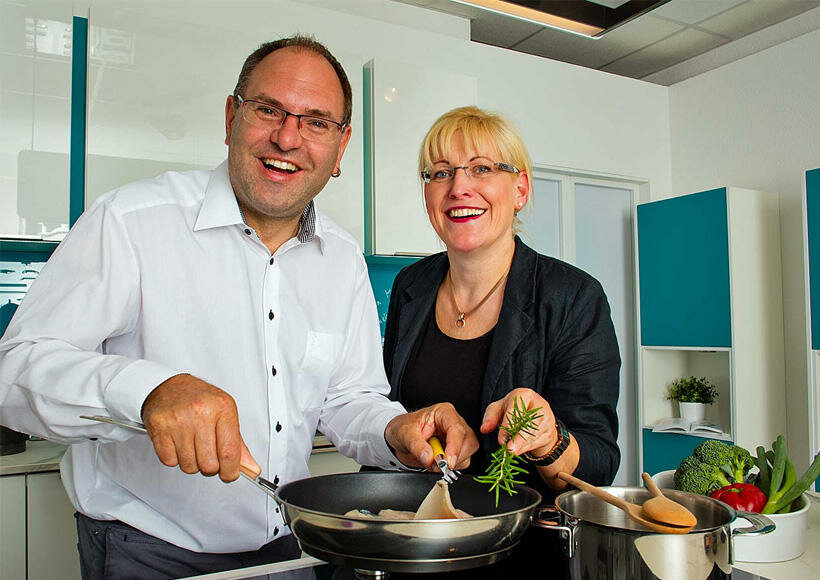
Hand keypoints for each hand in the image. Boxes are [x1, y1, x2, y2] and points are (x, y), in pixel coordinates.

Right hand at [141, 374, 259, 481]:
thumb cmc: (200, 400)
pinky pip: (170, 461)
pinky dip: (175, 458)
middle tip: (208, 454)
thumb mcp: (225, 414)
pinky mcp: (159, 428)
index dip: (231, 471)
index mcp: (223, 408)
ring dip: (192, 462)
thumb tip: (251, 469)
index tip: (229, 474)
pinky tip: (178, 442)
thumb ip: (238, 444)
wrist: (168, 386)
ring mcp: (178, 421)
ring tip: (192, 445)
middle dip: (210, 467)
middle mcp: (201, 413)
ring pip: (189, 466)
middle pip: (209, 465)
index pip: (230, 453)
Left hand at [384, 403, 478, 469]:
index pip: (457, 429)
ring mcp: (457, 437)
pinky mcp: (457, 450)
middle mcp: (454, 423)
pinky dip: (450, 468)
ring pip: (468, 453)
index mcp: (444, 413)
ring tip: (432, 461)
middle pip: (468, 442)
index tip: (447, 461)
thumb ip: (416, 446)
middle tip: (436, 464)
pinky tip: (436, 463)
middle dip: (454, 457)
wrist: (400, 437)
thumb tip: (429, 457)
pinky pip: (462, 462)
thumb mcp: (404, 434)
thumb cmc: (404, 428)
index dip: (454, 447)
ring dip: (452, 464)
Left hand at [480, 388, 556, 456]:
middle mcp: (539, 405)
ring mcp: (547, 418)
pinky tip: (519, 451)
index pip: (517, 409)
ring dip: (523, 444)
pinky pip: (539, 441)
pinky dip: (528, 447)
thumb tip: (484, 429)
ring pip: (535, 433)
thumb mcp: (499, 409)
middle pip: (529, 422)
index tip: (501, 439)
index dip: (508, 423)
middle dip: (518, 437)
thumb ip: (490, 417)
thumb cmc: (512, 410)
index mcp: (525, 395)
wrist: (533, 416)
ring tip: (512, 451)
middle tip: (509, 448)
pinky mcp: (550, 431)